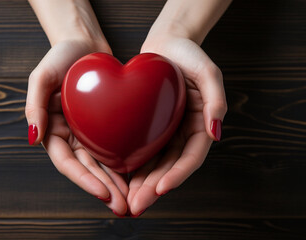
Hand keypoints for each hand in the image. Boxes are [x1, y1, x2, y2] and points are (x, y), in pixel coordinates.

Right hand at [26, 40, 128, 215]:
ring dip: (116, 184)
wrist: (85, 44)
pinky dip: (125, 163)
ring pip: (103, 164)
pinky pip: (115, 147)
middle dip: (105, 190)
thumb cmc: (61, 57)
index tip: (103, 194)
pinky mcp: (105, 126)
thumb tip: (34, 138)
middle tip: (123, 206)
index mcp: (53, 130)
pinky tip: (139, 175)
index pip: (68, 164)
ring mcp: (88, 133)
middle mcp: (71, 136)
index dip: (84, 181)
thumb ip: (35, 106)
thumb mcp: (42, 77)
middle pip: (88, 170)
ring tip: (133, 199)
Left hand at [127, 36, 227, 215]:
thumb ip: (216, 100)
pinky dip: (134, 165)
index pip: (191, 157)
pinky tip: (121, 177)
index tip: (161, 190)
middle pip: (171, 167)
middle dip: (154, 188)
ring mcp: (167, 131)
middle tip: (137, 205)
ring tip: (128, 200)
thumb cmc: (189, 54)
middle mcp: (184, 133)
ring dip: (143, 184)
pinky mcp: (151, 126)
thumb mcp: (208, 72)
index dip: (178, 176)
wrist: (167, 44)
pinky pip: (142, 149)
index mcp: (200, 124)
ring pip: (156, 164)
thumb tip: (216, 132)